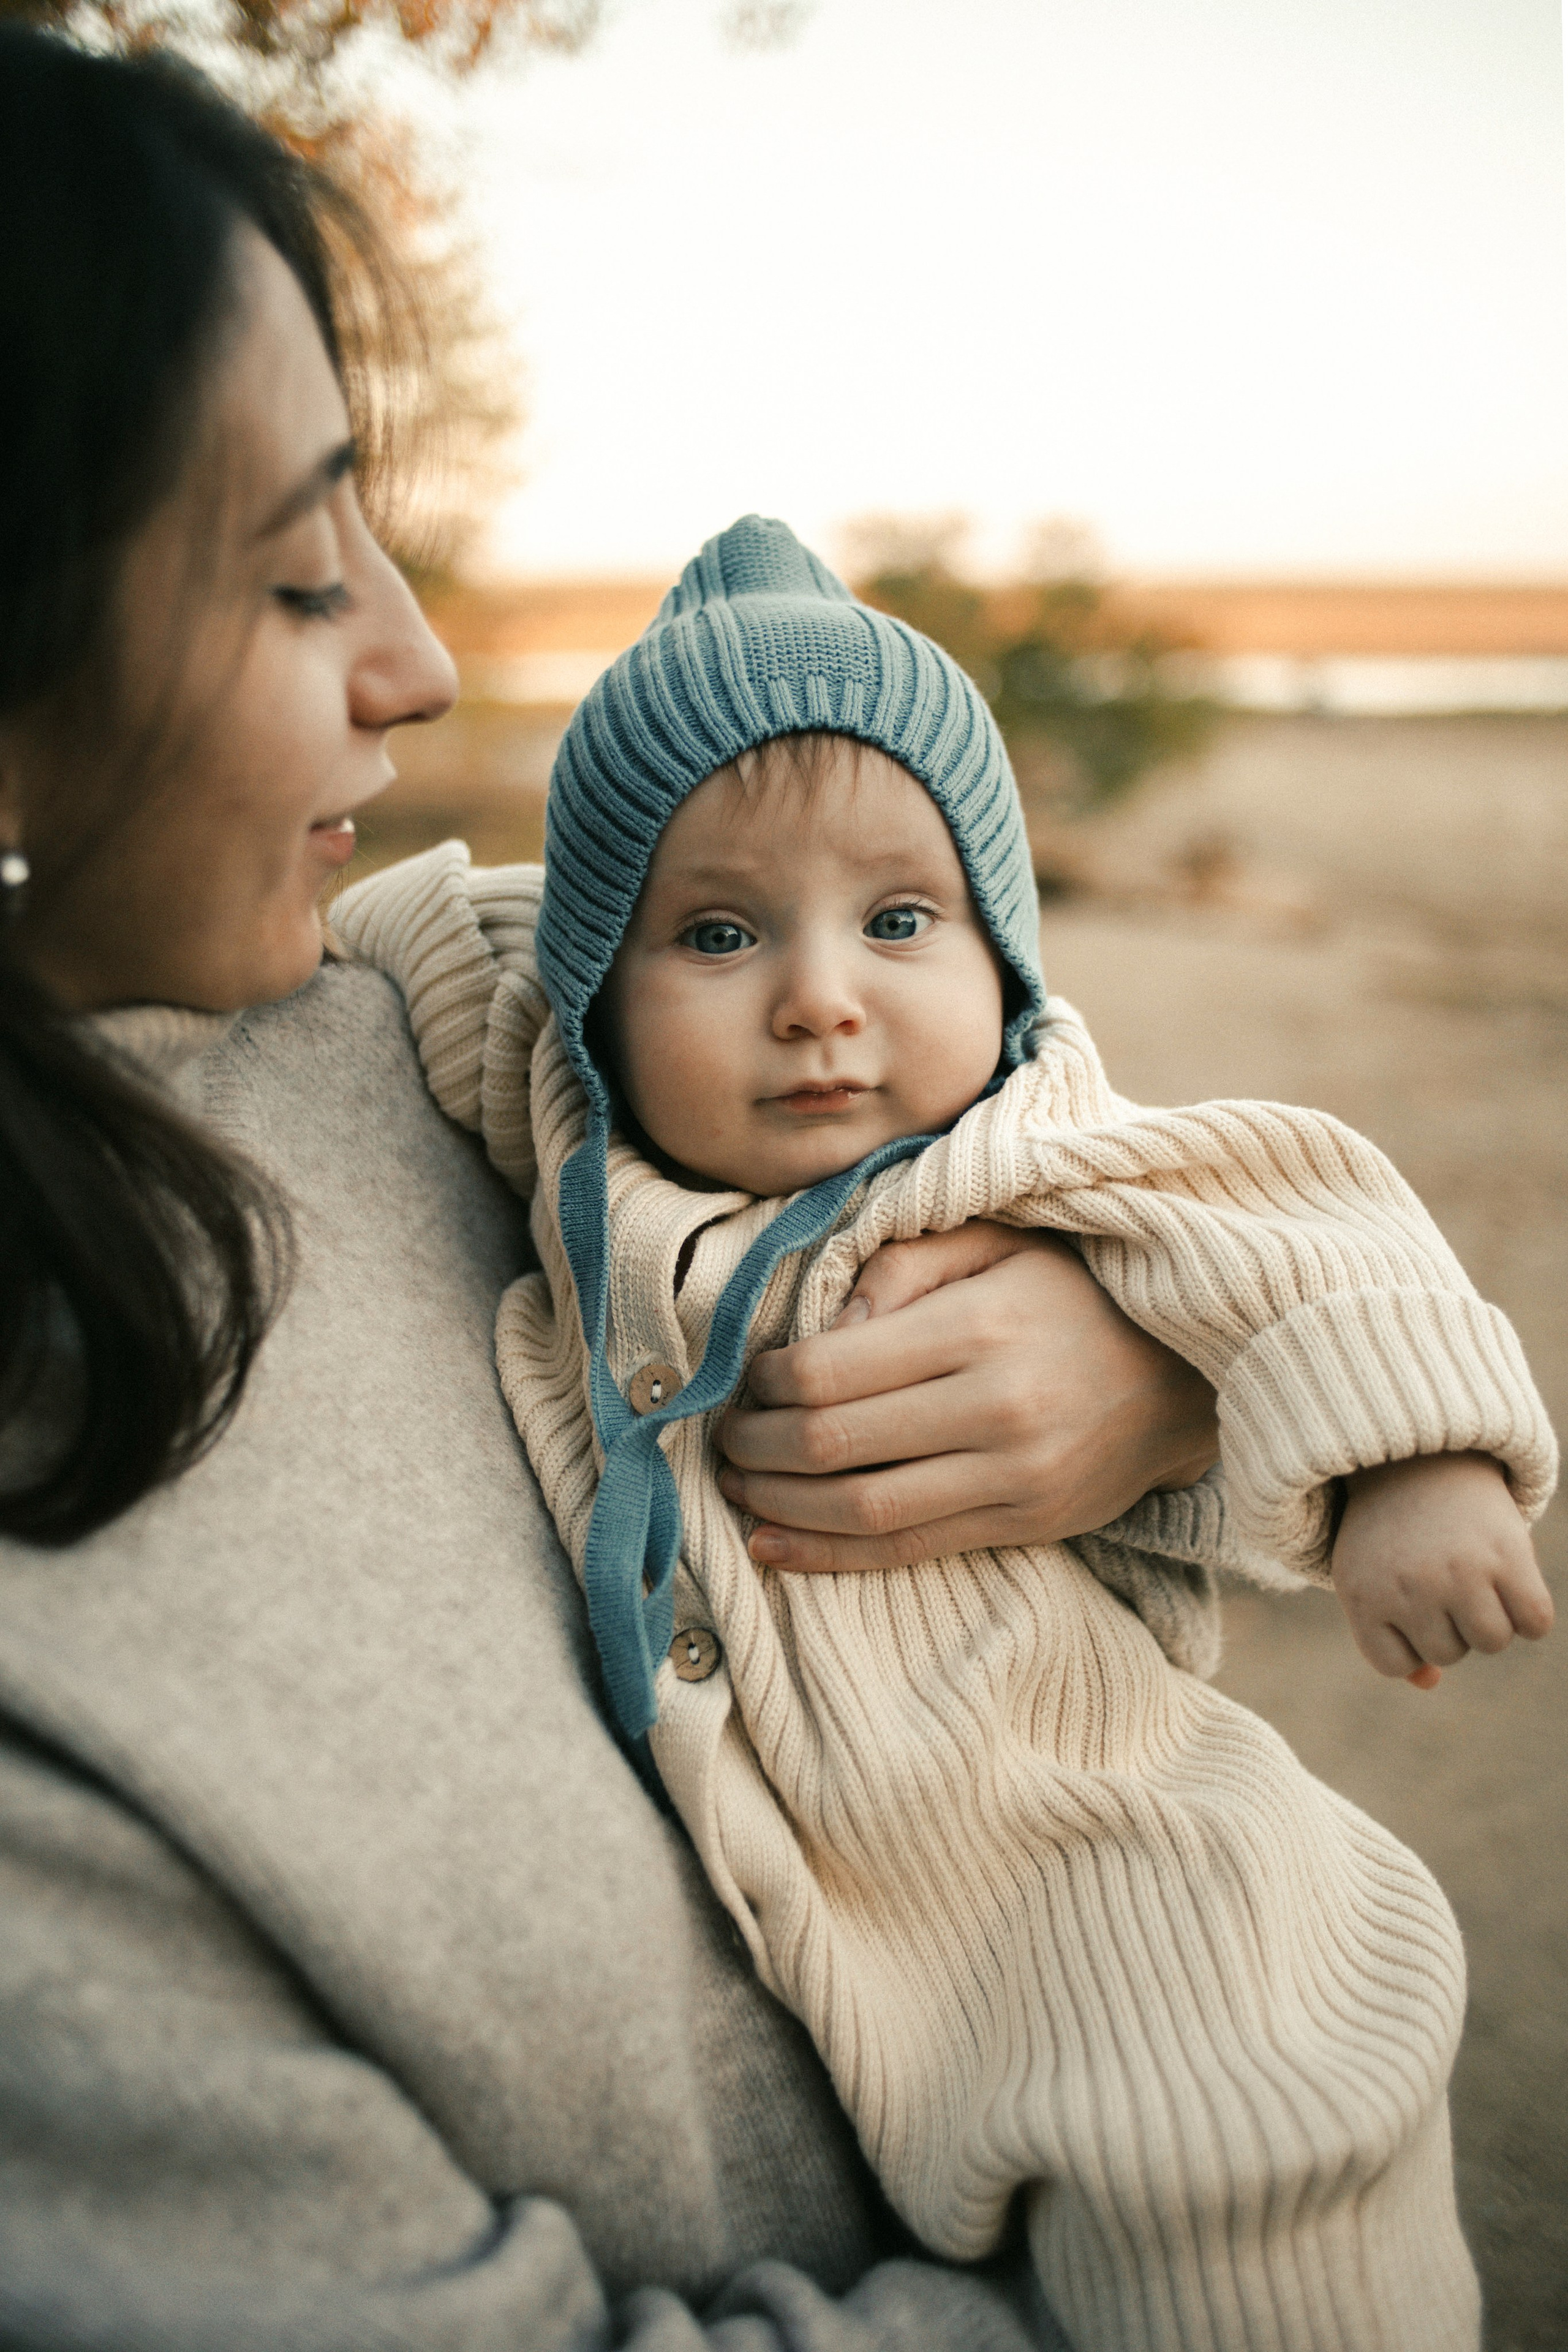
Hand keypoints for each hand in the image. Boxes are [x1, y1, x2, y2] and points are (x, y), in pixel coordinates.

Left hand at [715, 1222, 1218, 1571]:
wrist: (1190, 1373)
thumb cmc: (1076, 1292)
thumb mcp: (999, 1242)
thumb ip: (903, 1264)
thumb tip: (823, 1325)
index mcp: (978, 1328)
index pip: (831, 1370)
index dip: (765, 1381)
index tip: (745, 1376)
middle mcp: (994, 1410)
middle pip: (834, 1444)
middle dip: (756, 1447)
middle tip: (722, 1438)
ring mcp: (1014, 1479)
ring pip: (864, 1510)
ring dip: (780, 1505)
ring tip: (737, 1488)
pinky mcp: (1026, 1526)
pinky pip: (909, 1550)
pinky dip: (829, 1555)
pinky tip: (774, 1545)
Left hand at [1331, 1452, 1553, 1689]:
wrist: (1420, 1454)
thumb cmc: (1390, 1529)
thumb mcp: (1369, 1576)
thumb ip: (1389, 1636)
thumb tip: (1427, 1684)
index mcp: (1362, 1593)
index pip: (1395, 1664)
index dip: (1407, 1640)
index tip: (1404, 1601)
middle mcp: (1408, 1586)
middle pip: (1449, 1653)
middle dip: (1450, 1622)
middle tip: (1440, 1572)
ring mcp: (1459, 1571)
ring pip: (1492, 1641)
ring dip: (1491, 1616)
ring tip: (1475, 1573)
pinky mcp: (1507, 1554)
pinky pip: (1536, 1622)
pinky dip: (1531, 1611)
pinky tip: (1511, 1578)